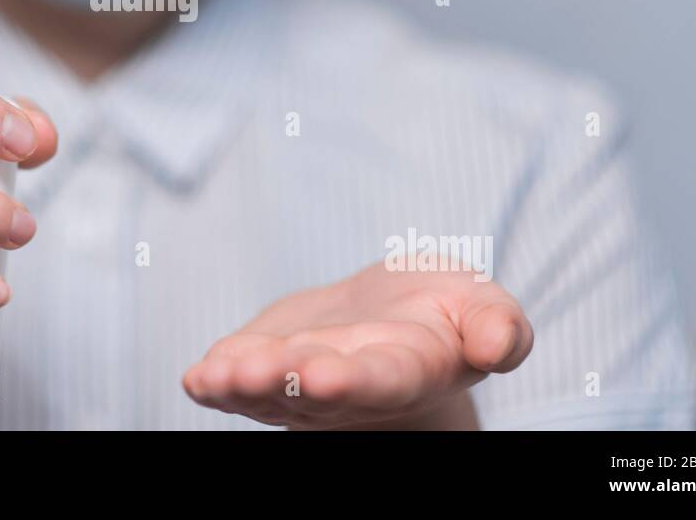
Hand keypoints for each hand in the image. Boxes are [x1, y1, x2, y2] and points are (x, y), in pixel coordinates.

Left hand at [183, 262, 532, 429]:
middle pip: (312, 391)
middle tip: (255, 372)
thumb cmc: (442, 309)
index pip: (379, 380)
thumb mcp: (481, 303)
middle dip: (283, 382)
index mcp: (407, 369)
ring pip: (267, 392)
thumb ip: (498, 326)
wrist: (393, 314)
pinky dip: (215, 381)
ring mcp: (299, 382)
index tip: (323, 375)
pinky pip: (236, 380)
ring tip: (218, 376)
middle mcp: (348, 386)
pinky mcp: (263, 364)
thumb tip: (498, 344)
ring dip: (240, 385)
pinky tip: (198, 379)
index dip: (350, 380)